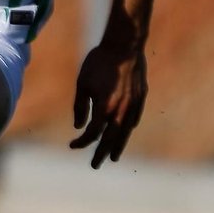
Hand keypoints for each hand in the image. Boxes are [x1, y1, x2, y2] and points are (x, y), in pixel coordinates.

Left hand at [69, 41, 146, 168]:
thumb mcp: (82, 84)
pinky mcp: (141, 98)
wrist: (124, 47)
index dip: (82, 142)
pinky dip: (127, 129)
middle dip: (101, 153)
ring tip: (113, 157)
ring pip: (125, 132)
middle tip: (95, 165)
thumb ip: (80, 107)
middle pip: (110, 139)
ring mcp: (133, 105)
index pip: (92, 133)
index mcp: (104, 109)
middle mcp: (120, 111)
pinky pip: (134, 119)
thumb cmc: (98, 63)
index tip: (73, 146)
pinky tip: (124, 133)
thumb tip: (79, 126)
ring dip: (118, 146)